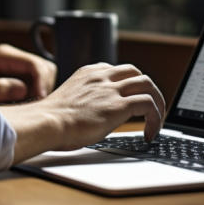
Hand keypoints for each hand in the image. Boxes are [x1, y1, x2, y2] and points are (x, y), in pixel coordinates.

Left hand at [0, 44, 56, 102]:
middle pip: (44, 68)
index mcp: (3, 55)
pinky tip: (22, 105)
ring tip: (26, 106)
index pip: (35, 64)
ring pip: (41, 76)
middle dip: (43, 86)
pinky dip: (32, 94)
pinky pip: (32, 83)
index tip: (39, 100)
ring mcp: (13, 66)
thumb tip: (23, 90)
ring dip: (39, 90)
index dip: (42, 83)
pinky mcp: (13, 75)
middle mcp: (12, 57)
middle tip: (34, 105)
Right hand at [0, 63, 165, 162]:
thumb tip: (91, 116)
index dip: (129, 85)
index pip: (117, 70)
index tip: (131, 99)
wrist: (45, 123)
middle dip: (148, 90)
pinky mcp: (118, 106)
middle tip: (150, 108)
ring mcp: (111, 90)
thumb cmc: (50, 120)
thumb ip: (84, 100)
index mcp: (88, 73)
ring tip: (156, 120)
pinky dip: (155, 119)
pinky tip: (149, 134)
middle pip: (137, 73)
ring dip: (157, 103)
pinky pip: (149, 105)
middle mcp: (101, 77)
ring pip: (148, 85)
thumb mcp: (68, 100)